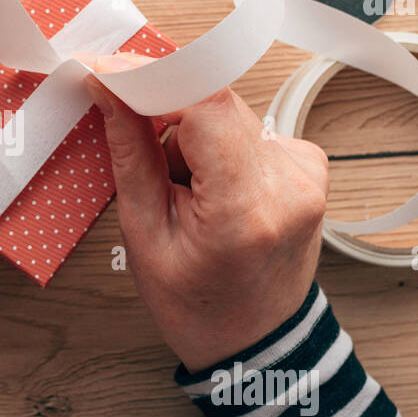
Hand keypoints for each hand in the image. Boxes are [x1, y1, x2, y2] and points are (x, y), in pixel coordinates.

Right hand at [85, 54, 328, 371]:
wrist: (256, 343)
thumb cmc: (198, 304)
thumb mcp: (143, 234)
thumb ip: (130, 152)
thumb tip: (109, 87)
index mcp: (246, 206)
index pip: (205, 103)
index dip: (151, 76)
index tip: (107, 73)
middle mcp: (288, 181)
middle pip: (213, 104)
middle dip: (165, 118)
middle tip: (147, 165)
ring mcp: (306, 172)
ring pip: (227, 115)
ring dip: (192, 139)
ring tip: (186, 193)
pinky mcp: (309, 165)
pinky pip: (247, 130)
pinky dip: (217, 149)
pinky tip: (212, 190)